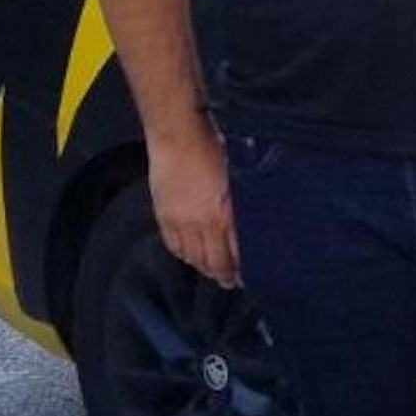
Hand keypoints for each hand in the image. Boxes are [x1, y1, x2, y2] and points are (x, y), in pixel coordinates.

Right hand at [150, 125, 239, 287]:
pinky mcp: (163, 214)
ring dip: (203, 267)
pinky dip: (183, 254)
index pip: (234, 254)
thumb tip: (253, 223)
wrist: (178, 133)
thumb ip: (245, 205)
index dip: (241, 270)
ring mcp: (180, 220)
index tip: (249, 277)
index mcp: (225, 213)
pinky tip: (190, 256)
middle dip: (224, 274)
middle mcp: (202, 222)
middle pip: (212, 261)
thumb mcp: (241, 178)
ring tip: (213, 271)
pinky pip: (173, 244)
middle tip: (232, 281)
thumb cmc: (216, 147)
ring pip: (192, 256)